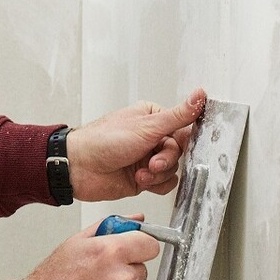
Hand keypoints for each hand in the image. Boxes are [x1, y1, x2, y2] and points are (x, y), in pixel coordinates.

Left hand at [67, 89, 206, 200]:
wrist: (80, 168)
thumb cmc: (104, 140)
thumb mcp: (147, 126)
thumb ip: (177, 115)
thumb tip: (199, 95)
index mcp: (152, 118)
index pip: (182, 127)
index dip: (185, 139)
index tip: (184, 145)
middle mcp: (151, 137)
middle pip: (179, 151)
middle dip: (166, 160)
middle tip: (152, 161)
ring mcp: (147, 158)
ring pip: (172, 169)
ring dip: (158, 174)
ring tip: (141, 171)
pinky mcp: (143, 177)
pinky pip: (164, 184)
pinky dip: (154, 184)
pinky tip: (140, 180)